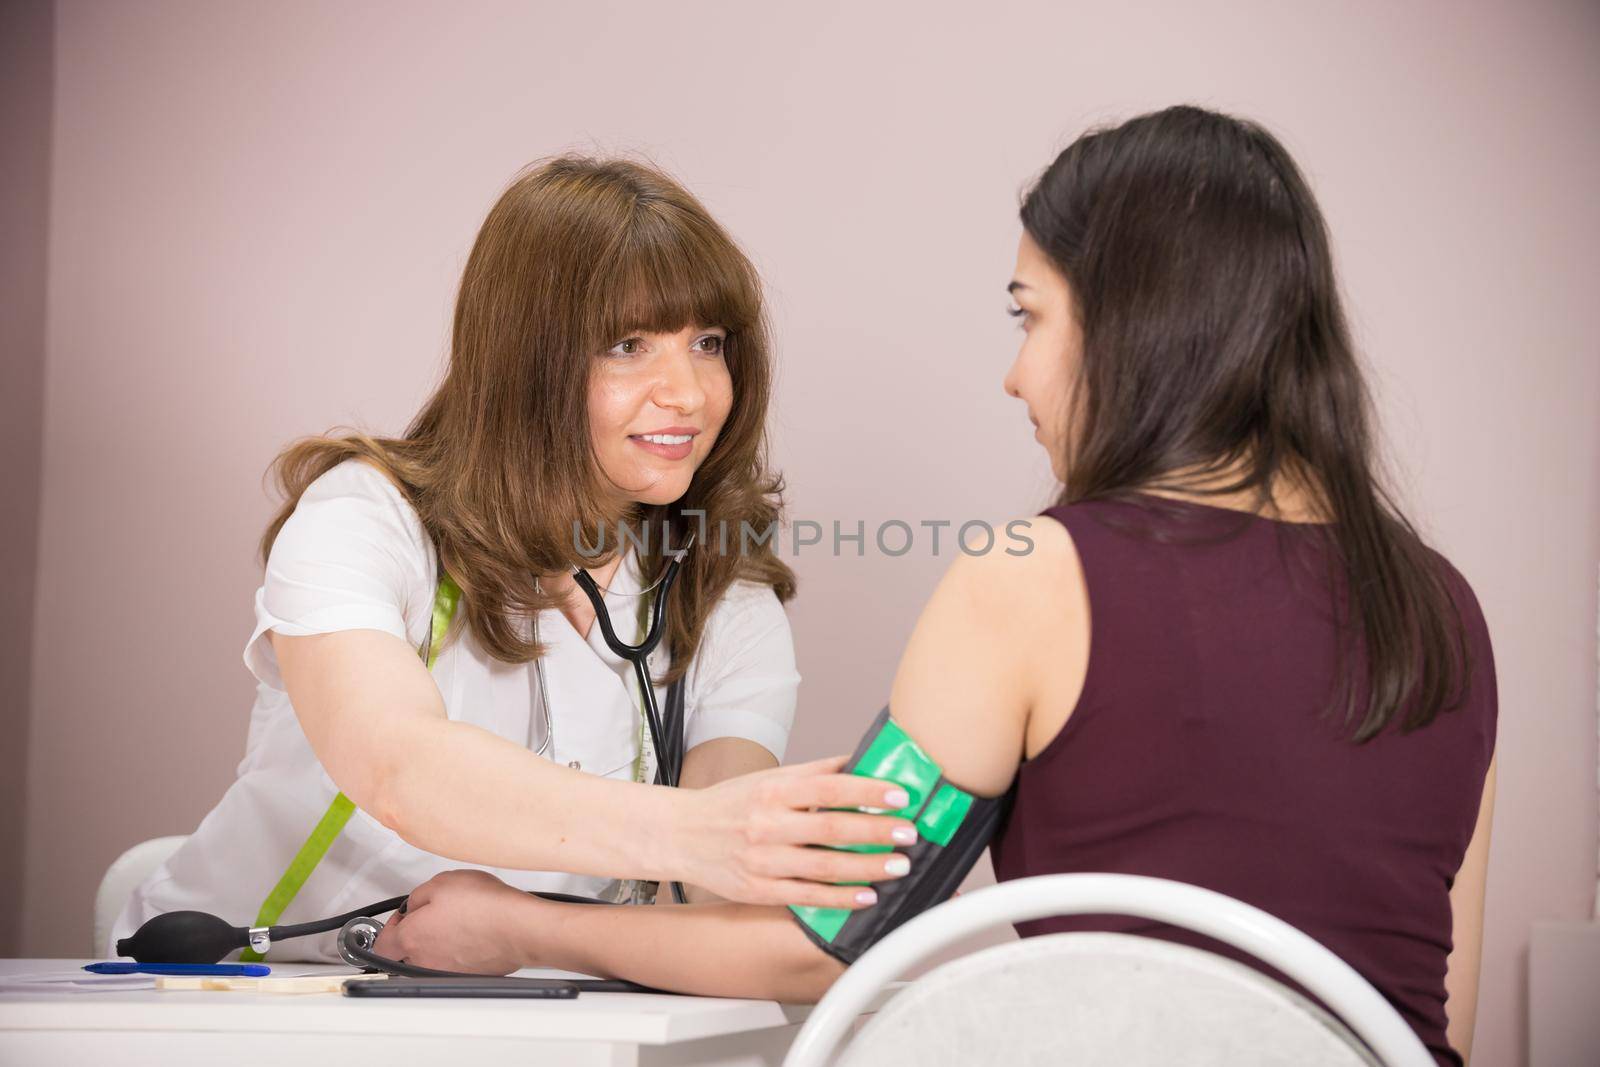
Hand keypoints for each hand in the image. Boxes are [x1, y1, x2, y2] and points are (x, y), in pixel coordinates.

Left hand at [372, 869, 541, 974]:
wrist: (518, 927)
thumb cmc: (483, 906)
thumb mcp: (440, 882)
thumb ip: (417, 896)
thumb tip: (413, 906)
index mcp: (411, 938)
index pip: (381, 944)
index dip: (389, 926)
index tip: (402, 915)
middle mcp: (424, 961)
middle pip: (405, 954)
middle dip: (414, 934)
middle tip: (432, 915)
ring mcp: (446, 971)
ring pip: (430, 959)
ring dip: (437, 943)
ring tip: (458, 921)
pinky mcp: (468, 975)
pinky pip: (454, 963)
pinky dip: (459, 950)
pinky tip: (474, 932)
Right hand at [672, 755, 920, 909]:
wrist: (680, 835)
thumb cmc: (730, 804)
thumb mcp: (768, 779)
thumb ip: (814, 773)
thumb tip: (859, 761)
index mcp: (772, 792)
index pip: (828, 788)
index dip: (867, 792)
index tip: (900, 795)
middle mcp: (767, 825)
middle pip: (831, 829)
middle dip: (876, 832)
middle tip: (910, 834)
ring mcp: (762, 861)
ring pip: (823, 867)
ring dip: (867, 867)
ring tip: (899, 866)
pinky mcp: (758, 890)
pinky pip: (806, 896)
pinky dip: (839, 898)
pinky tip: (867, 896)